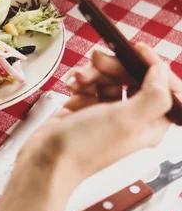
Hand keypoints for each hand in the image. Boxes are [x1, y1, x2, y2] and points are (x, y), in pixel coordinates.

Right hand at [20, 43, 179, 186]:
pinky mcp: (85, 107)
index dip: (152, 66)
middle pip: (133, 76)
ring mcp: (107, 111)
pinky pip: (89, 82)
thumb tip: (161, 70)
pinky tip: (71, 84)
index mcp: (149, 123)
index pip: (164, 87)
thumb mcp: (126, 120)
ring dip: (93, 71)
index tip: (136, 50)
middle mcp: (131, 116)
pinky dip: (80, 78)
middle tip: (97, 60)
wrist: (46, 160)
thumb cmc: (86, 147)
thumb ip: (153, 95)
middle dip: (115, 65)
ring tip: (79, 79)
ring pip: (108, 76)